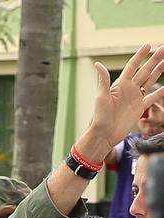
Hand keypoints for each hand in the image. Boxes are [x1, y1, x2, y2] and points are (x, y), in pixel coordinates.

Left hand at [86, 44, 163, 158]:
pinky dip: (159, 93)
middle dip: (154, 60)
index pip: (132, 66)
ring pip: (149, 81)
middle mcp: (128, 89)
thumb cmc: (100, 117)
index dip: (140, 56)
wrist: (104, 134)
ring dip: (158, 71)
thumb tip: (97, 64)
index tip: (147, 45)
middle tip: (163, 49)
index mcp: (120, 85)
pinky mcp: (139, 109)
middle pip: (144, 71)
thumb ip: (103, 80)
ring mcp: (134, 98)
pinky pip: (151, 98)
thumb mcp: (101, 97)